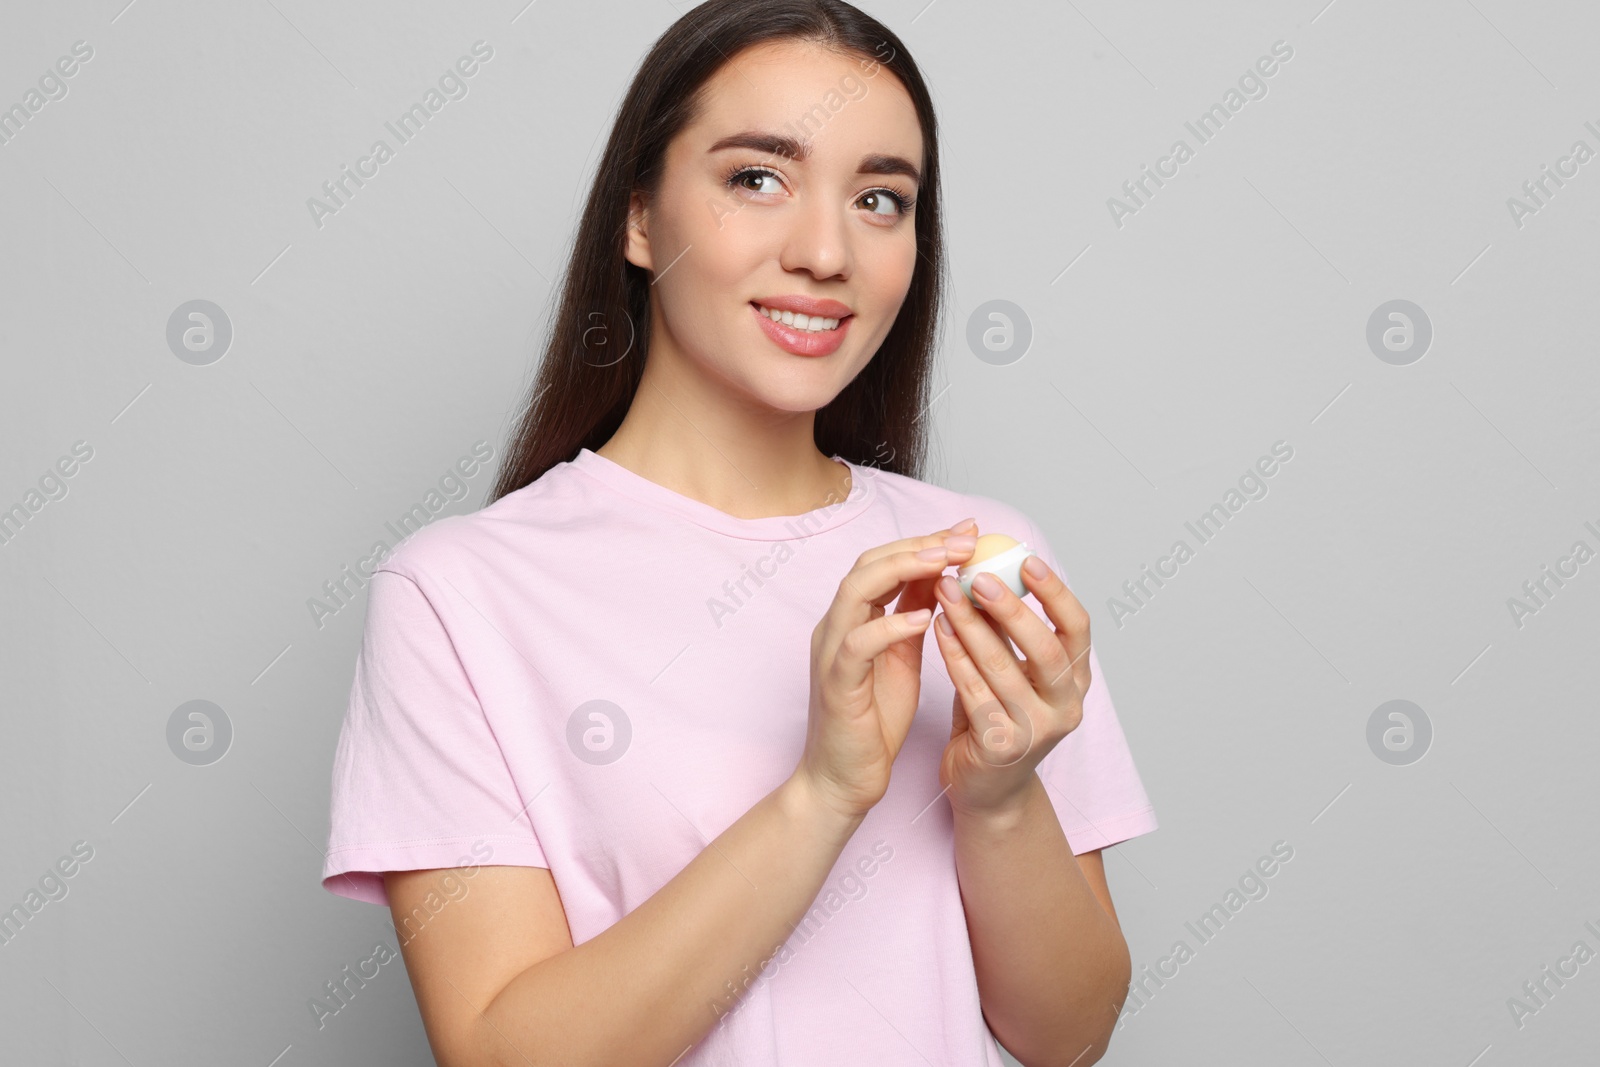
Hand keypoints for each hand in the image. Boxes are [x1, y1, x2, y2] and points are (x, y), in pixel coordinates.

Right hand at [795, 519, 979, 821]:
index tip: (968, 531)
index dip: (925, 541)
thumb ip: (911, 617)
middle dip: (919, 545)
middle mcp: (835, 627)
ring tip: (945, 562)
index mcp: (853, 619)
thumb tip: (941, 577)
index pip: (884, 561)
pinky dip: (889, 626)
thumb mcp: (901, 658)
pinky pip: (857, 645)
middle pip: (868, 564)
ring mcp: (830, 653)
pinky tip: (923, 617)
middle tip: (965, 539)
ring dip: (902, 571)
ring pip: (856, 591)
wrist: (843, 779)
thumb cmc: (872, 721)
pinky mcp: (836, 685)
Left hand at [928, 546, 1091, 819]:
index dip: (1056, 593)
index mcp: (1075, 680)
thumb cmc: (996, 716)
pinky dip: (954, 657)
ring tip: (947, 593)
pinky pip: (974, 693)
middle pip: (1046, 650)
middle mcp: (1065, 706)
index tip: (1027, 560)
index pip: (1078, 628)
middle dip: (1012, 609)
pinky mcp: (1002, 747)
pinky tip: (937, 629)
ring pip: (1003, 669)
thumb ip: (1007, 630)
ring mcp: (1037, 730)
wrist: (985, 788)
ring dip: (972, 626)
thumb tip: (989, 568)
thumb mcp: (1011, 670)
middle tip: (980, 577)